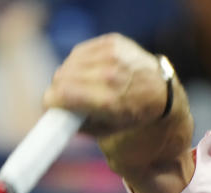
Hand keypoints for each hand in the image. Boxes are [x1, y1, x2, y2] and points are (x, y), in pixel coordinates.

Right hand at [43, 33, 168, 136]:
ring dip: (68, 76)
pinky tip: (86, 72)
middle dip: (57, 89)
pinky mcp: (112, 42)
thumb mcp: (106, 131)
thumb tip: (55, 115)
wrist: (160, 92)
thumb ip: (78, 125)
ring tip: (78, 86)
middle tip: (62, 98)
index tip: (50, 106)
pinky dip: (78, 63)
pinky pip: (80, 52)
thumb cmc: (131, 115)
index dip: (50, 101)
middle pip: (62, 77)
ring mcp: (112, 55)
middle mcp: (110, 75)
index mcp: (108, 101)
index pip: (63, 93)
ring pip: (69, 63)